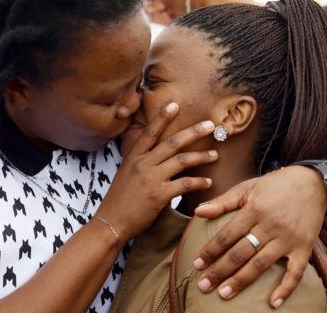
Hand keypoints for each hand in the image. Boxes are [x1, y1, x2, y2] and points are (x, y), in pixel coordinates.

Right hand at [96, 102, 217, 243]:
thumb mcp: (125, 174)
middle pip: (172, 142)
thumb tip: (157, 155)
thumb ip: (140, 162)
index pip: (150, 132)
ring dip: (201, 157)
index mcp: (133, 157)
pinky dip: (199, 182)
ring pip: (182, 161)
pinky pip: (184, 184)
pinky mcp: (159, 195)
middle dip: (193, 132)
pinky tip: (208, 182)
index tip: (175, 105)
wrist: (111, 222)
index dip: (162, 117)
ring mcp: (151, 178)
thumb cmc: (119, 200)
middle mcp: (142, 164)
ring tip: (215, 154)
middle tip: (210, 125)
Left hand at [192, 165, 325, 307]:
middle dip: (220, 270)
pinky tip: (273, 303)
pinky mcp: (304, 247)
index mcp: (254, 209)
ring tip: (224, 294)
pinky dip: (285, 289)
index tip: (197, 264)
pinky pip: (296, 272)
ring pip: (261, 264)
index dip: (210, 250)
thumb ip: (223, 201)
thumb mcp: (248, 187)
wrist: (313, 182)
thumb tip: (197, 212)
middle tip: (204, 285)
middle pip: (241, 252)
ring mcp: (288, 238)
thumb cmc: (276, 185)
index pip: (227, 234)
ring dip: (241, 281)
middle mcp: (270, 225)